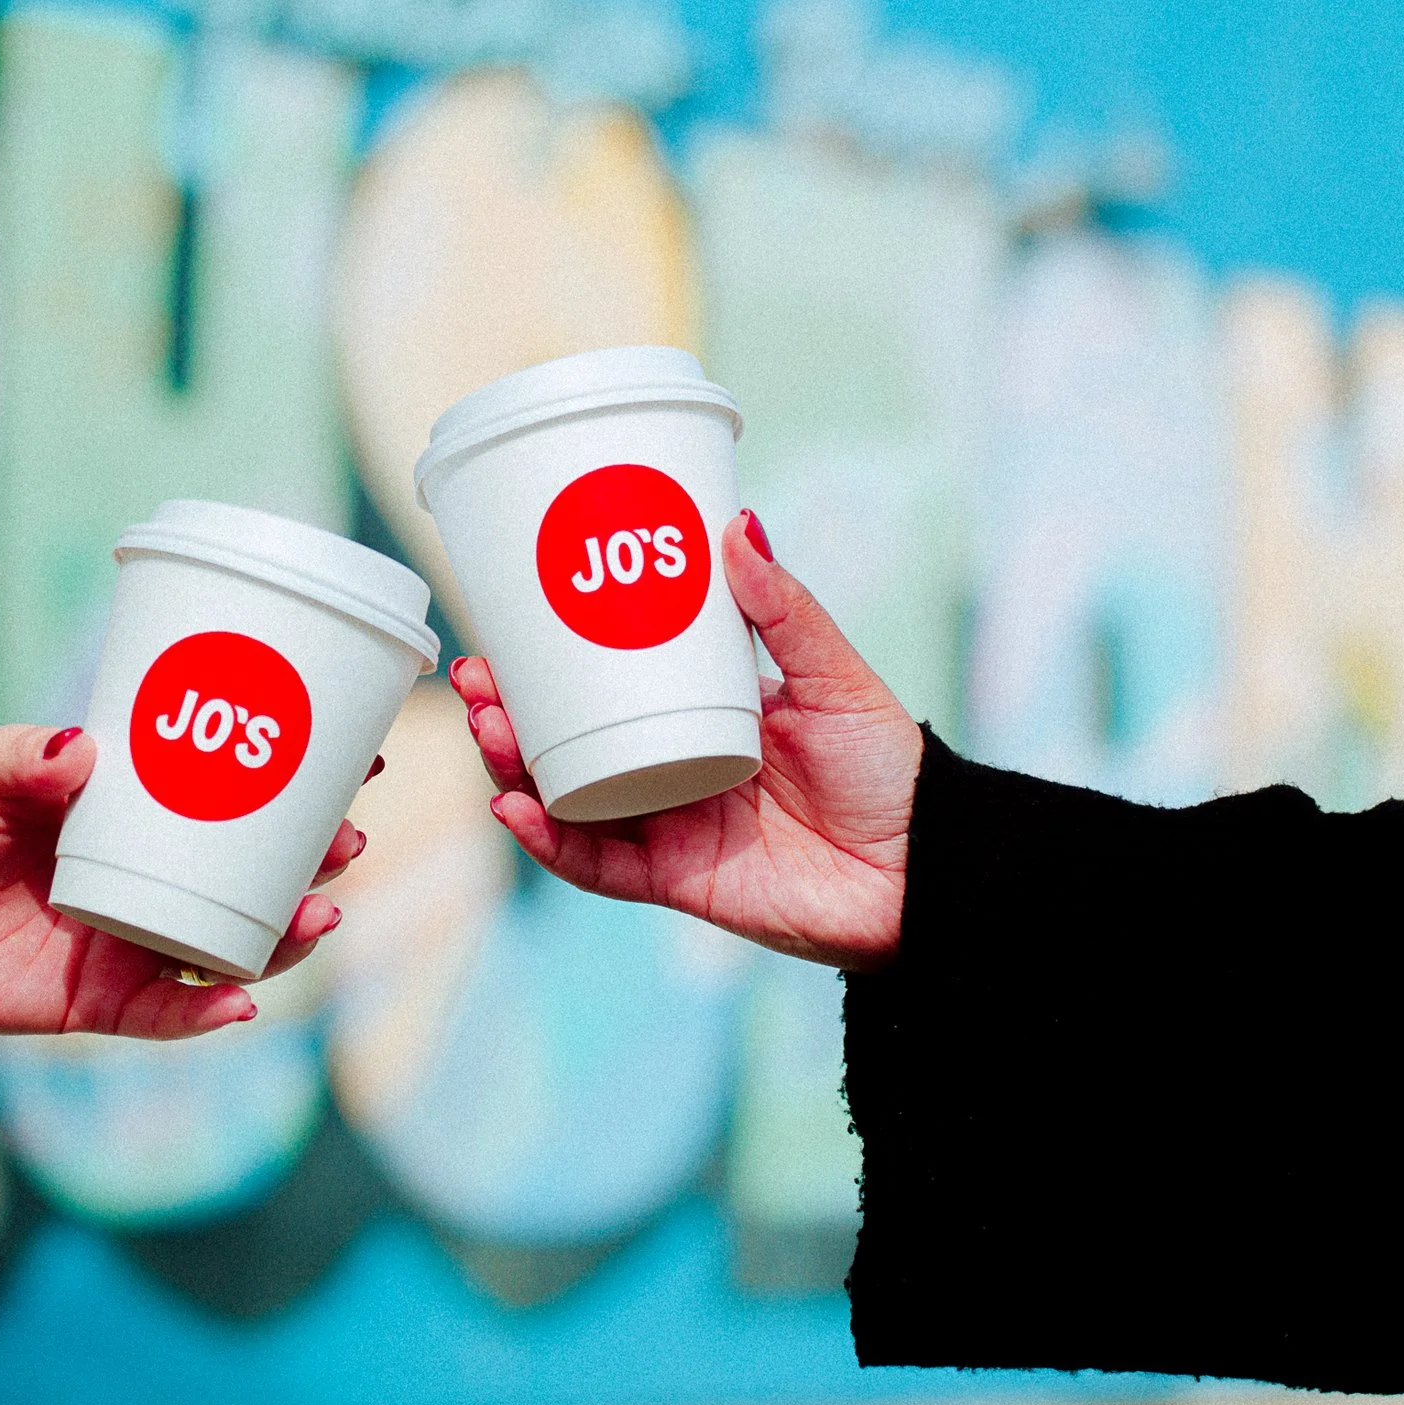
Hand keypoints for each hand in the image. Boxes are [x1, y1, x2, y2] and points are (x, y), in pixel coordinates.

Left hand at [0, 727, 364, 1037]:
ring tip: (317, 913)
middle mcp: (151, 882)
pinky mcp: (101, 1003)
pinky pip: (172, 1016)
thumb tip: (85, 748)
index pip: (237, 800)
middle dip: (315, 863)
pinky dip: (211, 1013)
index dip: (300, 784)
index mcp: (139, 817)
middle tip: (344, 840)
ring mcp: (133, 943)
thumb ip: (24, 754)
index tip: (359, 760)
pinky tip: (244, 999)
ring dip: (288, 937)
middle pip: (258, 877)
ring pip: (234, 948)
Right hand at [453, 511, 919, 967]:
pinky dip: (551, 842)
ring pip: (568, 799)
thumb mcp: (832, 675)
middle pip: (567, 742)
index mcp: (701, 715)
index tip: (506, 628)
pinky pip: (596, 864)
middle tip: (476, 679)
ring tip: (491, 729)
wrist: (927, 870)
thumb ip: (784, 610)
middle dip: (509, 713)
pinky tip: (517, 809)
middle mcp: (671, 769)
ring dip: (516, 768)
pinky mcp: (674, 881)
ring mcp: (667, 827)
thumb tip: (738, 524)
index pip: (606, 684)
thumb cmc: (889, 769)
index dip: (549, 663)